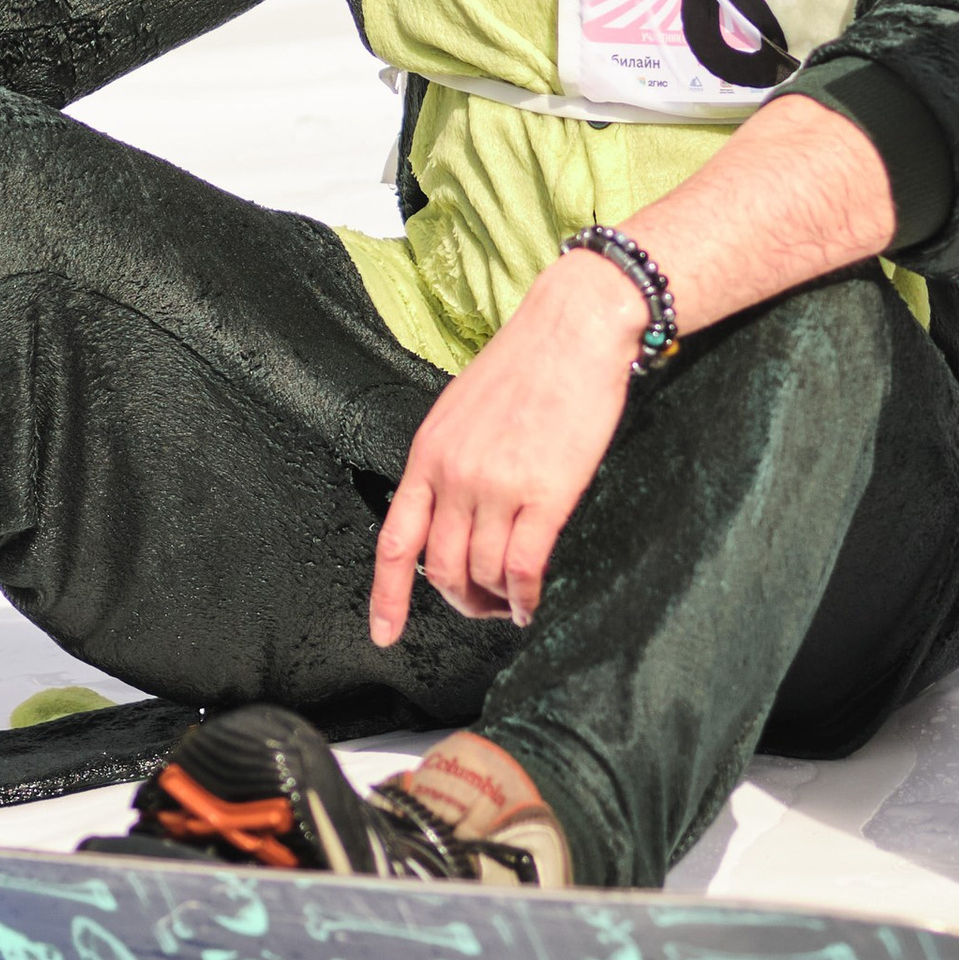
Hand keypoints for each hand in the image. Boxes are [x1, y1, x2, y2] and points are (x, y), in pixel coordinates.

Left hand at [370, 246, 644, 642]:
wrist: (574, 326)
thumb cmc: (528, 360)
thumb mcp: (462, 407)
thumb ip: (449, 458)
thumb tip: (452, 507)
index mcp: (429, 453)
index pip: (396, 542)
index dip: (387, 596)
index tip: (385, 633)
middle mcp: (455, 476)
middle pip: (443, 570)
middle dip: (462, 601)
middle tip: (483, 607)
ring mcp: (498, 487)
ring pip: (484, 575)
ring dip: (497, 601)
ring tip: (513, 604)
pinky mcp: (545, 494)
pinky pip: (524, 568)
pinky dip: (526, 598)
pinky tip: (532, 603)